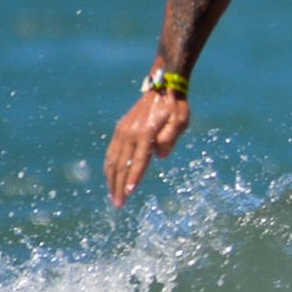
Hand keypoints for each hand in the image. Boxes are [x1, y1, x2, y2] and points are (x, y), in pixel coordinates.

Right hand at [106, 88, 190, 205]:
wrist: (163, 87)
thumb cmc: (176, 107)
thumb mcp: (181, 121)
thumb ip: (170, 138)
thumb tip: (160, 156)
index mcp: (145, 133)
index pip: (138, 161)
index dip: (133, 179)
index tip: (129, 194)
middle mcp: (130, 133)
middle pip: (121, 165)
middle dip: (118, 186)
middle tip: (118, 205)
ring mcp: (122, 131)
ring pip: (113, 160)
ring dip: (111, 180)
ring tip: (113, 196)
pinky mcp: (120, 129)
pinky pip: (112, 152)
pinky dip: (110, 167)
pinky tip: (110, 178)